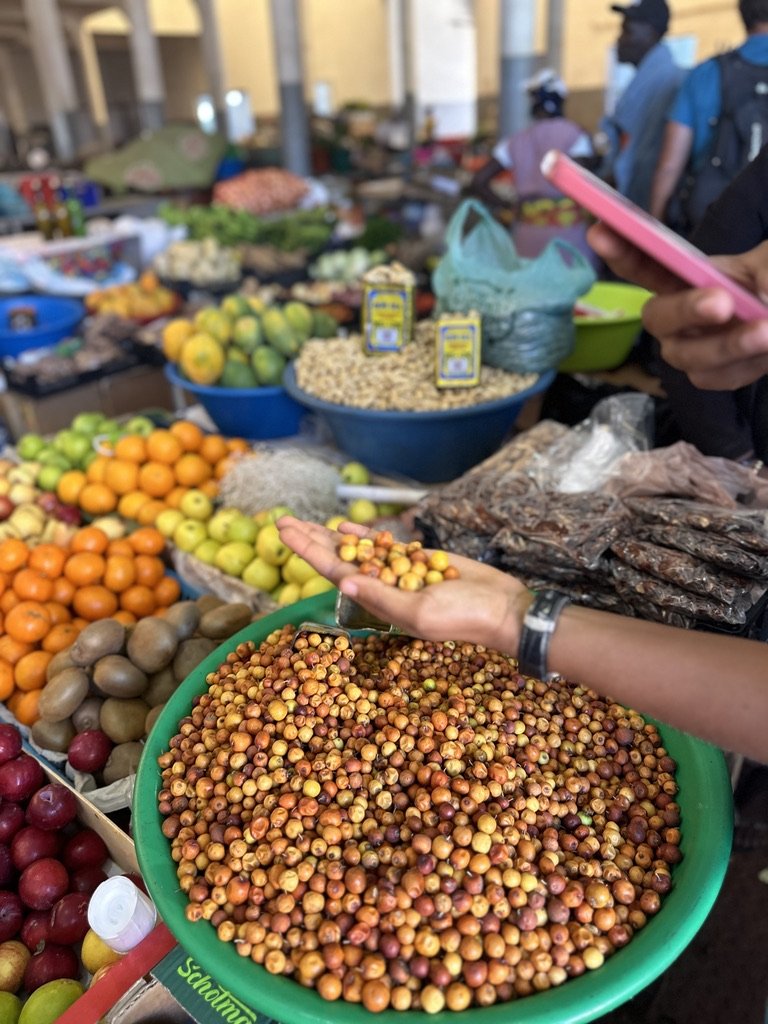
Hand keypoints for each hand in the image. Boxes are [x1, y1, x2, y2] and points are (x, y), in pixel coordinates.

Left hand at [277, 516, 531, 650]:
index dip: (307, 549)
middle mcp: (383, 585)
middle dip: (310, 538)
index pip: (333, 570)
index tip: (283, 532)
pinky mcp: (418, 560)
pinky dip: (364, 535)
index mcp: (378, 601)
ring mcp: (399, 571)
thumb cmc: (463, 617)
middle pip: (338, 556)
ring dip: (331, 534)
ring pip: (357, 548)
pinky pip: (384, 546)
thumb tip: (344, 580)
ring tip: (305, 521)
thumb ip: (382, 597)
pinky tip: (345, 527)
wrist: (502, 609)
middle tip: (281, 519)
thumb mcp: (419, 612)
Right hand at [587, 225, 767, 388]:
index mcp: (686, 275)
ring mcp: (690, 347)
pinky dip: (745, 364)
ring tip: (767, 331)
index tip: (599, 230)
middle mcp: (677, 313)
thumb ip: (765, 269)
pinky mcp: (711, 374)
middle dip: (684, 309)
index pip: (645, 263)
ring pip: (685, 356)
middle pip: (655, 317)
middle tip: (722, 302)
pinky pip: (715, 378)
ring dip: (727, 345)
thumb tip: (760, 292)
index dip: (620, 250)